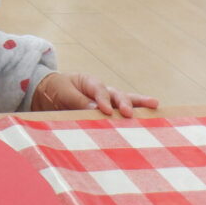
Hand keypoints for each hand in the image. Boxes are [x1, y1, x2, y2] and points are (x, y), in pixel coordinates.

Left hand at [31, 72, 158, 117]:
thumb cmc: (57, 90)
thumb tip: (97, 110)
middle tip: (128, 113)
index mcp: (90, 82)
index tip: (105, 111)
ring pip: (125, 101)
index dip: (103, 100)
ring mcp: (108, 101)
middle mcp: (103, 91)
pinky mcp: (108, 113)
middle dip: (125, 103)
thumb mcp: (63, 93)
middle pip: (117, 94)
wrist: (50, 93)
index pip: (99, 90)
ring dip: (138, 104)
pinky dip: (133, 117)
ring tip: (154, 105)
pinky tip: (147, 121)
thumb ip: (78, 101)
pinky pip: (120, 114)